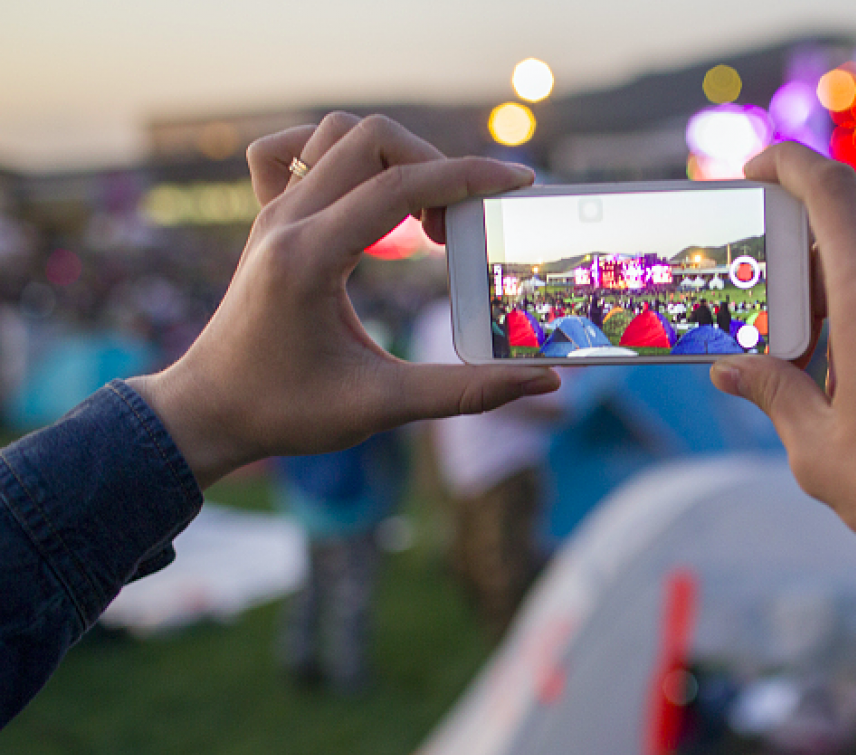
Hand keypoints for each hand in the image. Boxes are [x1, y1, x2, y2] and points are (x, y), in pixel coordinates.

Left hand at [129, 114, 559, 488]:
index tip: (516, 183)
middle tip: (460, 225)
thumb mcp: (382, 406)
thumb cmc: (286, 413)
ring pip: (337, 136)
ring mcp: (272, 214)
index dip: (467, 176)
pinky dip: (335, 153)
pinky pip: (288, 150)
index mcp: (310, 257)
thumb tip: (544, 381)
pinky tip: (364, 193)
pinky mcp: (267, 220)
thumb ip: (467, 391)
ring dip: (393, 158)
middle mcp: (286, 221)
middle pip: (371, 139)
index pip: (398, 185)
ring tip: (421, 219)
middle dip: (435, 166)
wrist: (208, 412)